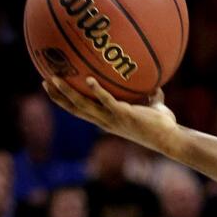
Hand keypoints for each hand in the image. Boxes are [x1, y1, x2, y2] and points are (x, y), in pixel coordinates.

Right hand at [43, 77, 180, 155]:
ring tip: (56, 78)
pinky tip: (89, 79)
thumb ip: (152, 98)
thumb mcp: (154, 108)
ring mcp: (113, 119)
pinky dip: (97, 91)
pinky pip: (106, 101)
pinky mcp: (124, 115)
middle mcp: (105, 121)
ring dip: (68, 93)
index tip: (54, 90)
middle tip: (45, 82)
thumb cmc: (163, 125)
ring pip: (83, 106)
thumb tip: (156, 85)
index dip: (66, 102)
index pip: (81, 111)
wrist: (171, 138)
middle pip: (74, 109)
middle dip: (58, 96)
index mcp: (107, 120)